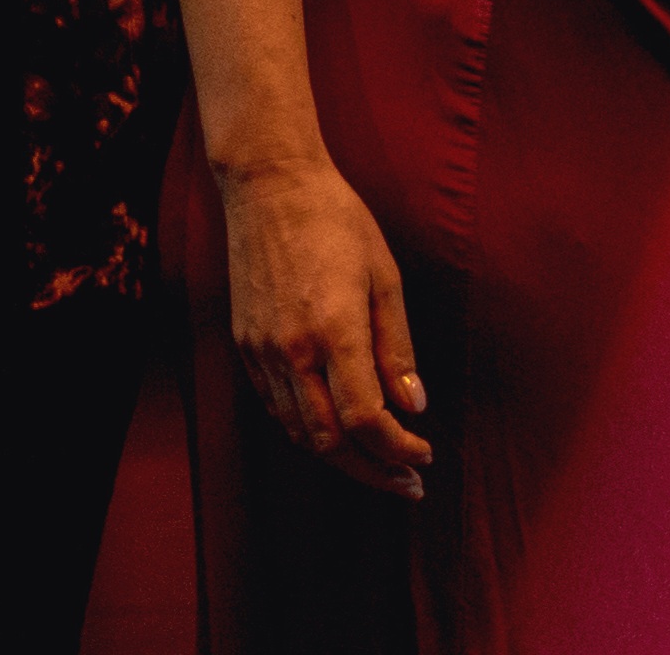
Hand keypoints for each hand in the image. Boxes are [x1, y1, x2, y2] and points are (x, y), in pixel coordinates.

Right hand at [217, 150, 433, 496]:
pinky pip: (276, 408)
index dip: (397, 450)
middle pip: (328, 442)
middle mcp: (291, 350)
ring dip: (341, 459)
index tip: (424, 457)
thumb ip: (397, 346)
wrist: (269, 187)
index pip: (365, 419)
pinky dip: (308, 431)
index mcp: (333, 329)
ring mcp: (261, 352)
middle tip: (408, 482)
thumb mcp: (385, 275)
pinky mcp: (245, 346)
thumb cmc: (338, 221)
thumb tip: (414, 407)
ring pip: (299, 433)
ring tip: (379, 465)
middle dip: (372, 471)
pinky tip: (337, 432)